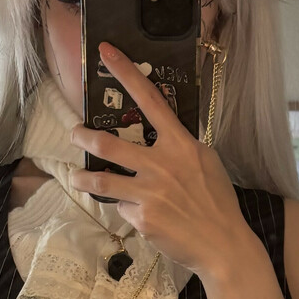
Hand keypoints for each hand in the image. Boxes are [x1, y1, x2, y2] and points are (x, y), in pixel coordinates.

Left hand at [68, 42, 253, 283]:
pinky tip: (142, 216)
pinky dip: (127, 208)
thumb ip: (180, 147)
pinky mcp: (141, 217)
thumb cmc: (217, 203)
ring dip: (84, 176)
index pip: (151, 100)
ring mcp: (149, 192)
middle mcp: (162, 164)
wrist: (223, 245)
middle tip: (75, 132)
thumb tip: (159, 137)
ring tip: (77, 176)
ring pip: (102, 179)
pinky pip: (122, 206)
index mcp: (181, 145)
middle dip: (84, 136)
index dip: (127, 74)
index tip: (107, 52)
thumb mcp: (206, 163)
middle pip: (109, 143)